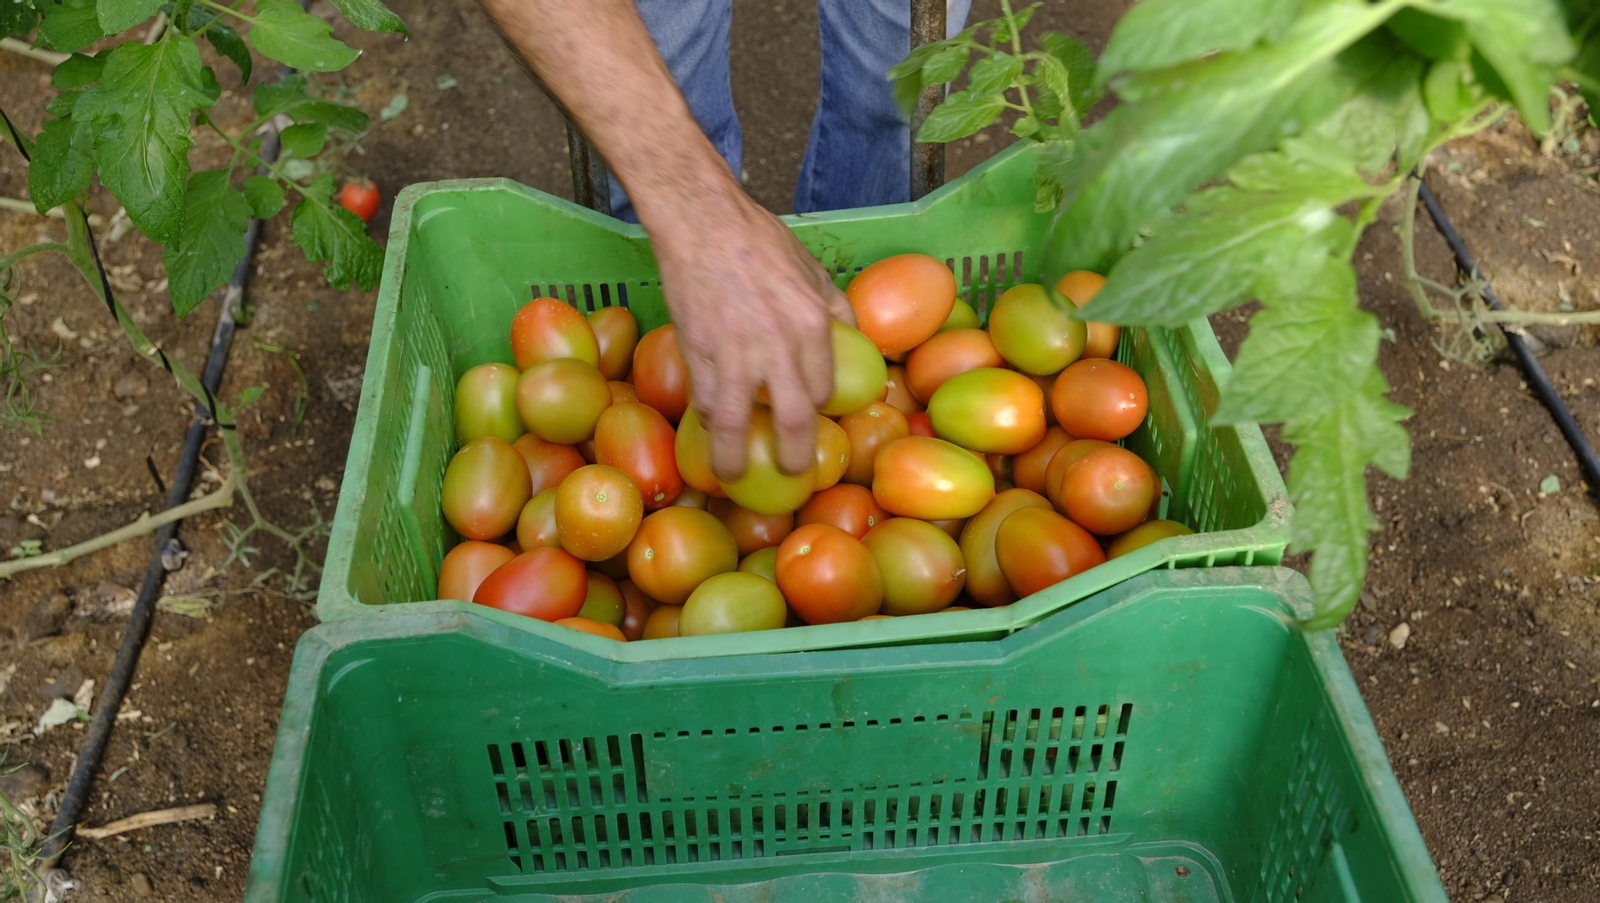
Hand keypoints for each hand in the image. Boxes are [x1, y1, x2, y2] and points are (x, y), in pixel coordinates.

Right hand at [643, 185, 855, 480]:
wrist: (701, 222)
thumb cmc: (759, 239)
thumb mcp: (812, 269)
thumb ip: (833, 307)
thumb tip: (853, 337)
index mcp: (813, 324)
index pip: (822, 388)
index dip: (816, 410)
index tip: (809, 423)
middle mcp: (779, 346)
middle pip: (792, 418)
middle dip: (793, 454)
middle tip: (792, 473)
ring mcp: (735, 353)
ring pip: (736, 422)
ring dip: (734, 457)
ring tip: (733, 477)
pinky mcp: (698, 352)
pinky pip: (705, 400)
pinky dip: (707, 422)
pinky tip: (709, 432)